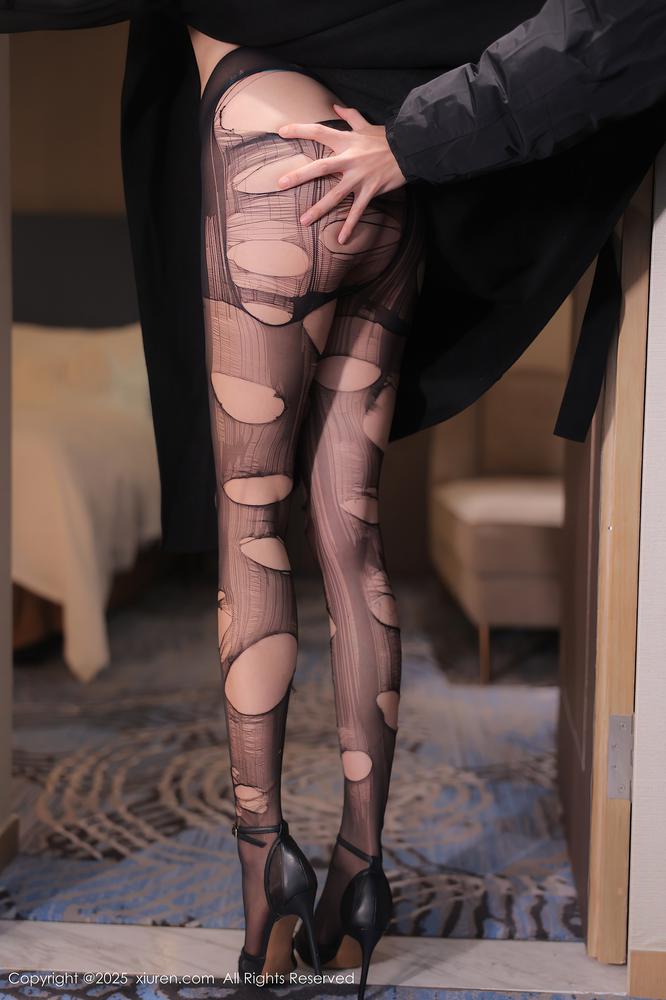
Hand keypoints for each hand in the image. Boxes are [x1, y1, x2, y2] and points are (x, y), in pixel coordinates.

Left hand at [276, 104, 406, 243]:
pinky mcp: (370, 190)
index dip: (299, 130)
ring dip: (319, 209)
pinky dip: (350, 226)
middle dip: (299, 176)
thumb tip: (335, 106)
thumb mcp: (366, 124)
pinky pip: (357, 211)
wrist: (410, 149)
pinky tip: (342, 239)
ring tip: (303, 221)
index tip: (281, 132)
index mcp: (346, 141)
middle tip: (280, 184)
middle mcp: (349, 159)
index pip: (318, 131)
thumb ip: (350, 116)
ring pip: (335, 195)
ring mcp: (359, 177)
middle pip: (320, 167)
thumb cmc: (387, 138)